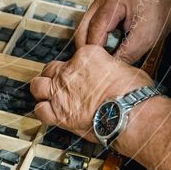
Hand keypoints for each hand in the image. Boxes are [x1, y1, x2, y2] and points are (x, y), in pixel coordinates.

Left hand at [29, 45, 153, 140]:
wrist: (129, 113)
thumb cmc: (133, 93)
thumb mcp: (124, 68)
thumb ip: (109, 67)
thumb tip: (110, 71)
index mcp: (86, 56)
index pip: (73, 57)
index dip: (76, 67)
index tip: (81, 74)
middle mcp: (69, 72)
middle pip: (50, 69)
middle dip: (54, 76)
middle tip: (62, 84)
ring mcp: (61, 92)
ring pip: (38, 86)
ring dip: (42, 91)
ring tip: (50, 96)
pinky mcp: (59, 113)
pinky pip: (40, 110)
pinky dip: (43, 112)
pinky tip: (51, 113)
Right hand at [74, 0, 170, 63]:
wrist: (165, 0)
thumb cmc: (158, 13)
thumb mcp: (146, 37)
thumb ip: (127, 53)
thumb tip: (110, 69)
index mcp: (113, 0)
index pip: (96, 29)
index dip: (96, 50)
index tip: (99, 67)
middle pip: (83, 28)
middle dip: (87, 49)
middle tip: (95, 68)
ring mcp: (99, 3)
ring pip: (83, 29)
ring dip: (89, 46)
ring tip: (98, 62)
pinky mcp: (99, 10)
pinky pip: (89, 28)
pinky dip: (93, 41)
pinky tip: (102, 53)